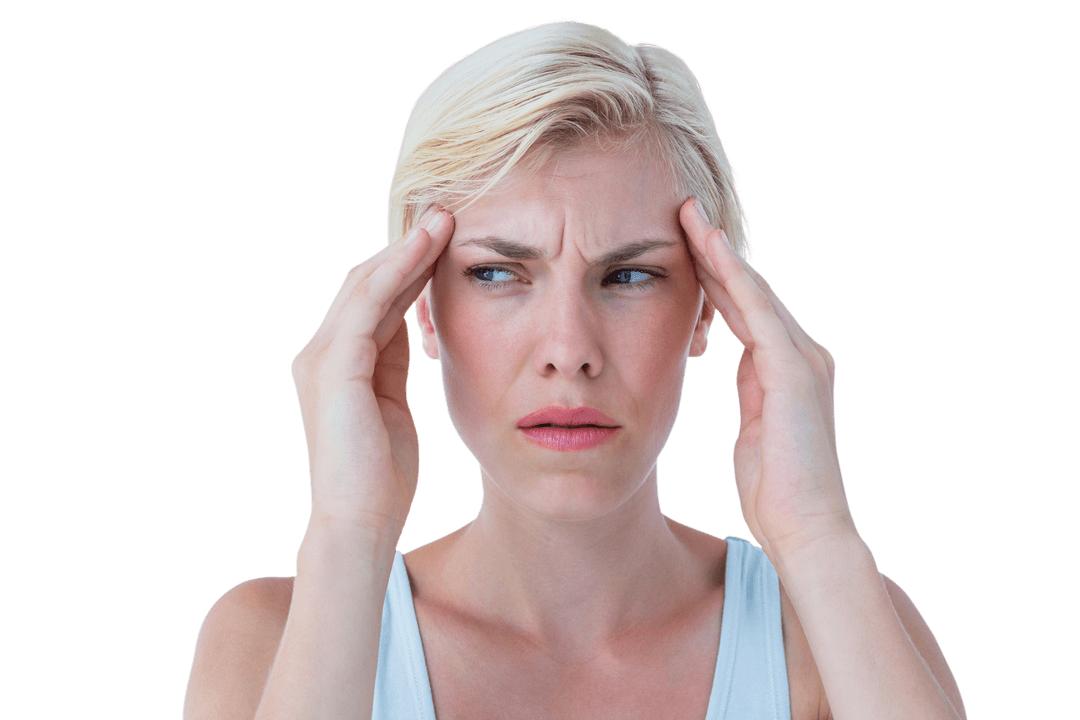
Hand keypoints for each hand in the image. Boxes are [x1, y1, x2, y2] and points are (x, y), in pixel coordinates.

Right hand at [290, 208, 454, 543]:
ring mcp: (322, 357)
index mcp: (336, 365)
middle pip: (365, 283)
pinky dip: (398, 270)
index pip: (372, 301)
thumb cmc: (382, 477)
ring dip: (406, 248)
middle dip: (407, 249)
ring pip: (365, 283)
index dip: (408, 269)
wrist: (361, 522)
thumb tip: (415, 327)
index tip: (446, 242)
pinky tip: (428, 248)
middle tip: (447, 216)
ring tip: (444, 220)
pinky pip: (369, 303)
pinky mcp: (335, 366)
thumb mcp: (393, 406)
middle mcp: (320, 353)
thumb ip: (394, 365)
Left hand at [679, 198, 856, 559]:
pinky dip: (735, 277)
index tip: (683, 246)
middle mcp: (801, 355)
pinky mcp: (794, 370)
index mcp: (786, 370)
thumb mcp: (754, 431)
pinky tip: (711, 248)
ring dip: (719, 252)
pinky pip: (758, 311)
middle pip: (750, 291)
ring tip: (689, 215)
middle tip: (684, 212)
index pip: (745, 311)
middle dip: (715, 252)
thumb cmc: (776, 492)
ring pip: (753, 291)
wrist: (806, 529)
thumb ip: (750, 395)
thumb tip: (738, 368)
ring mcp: (802, 359)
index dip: (715, 277)